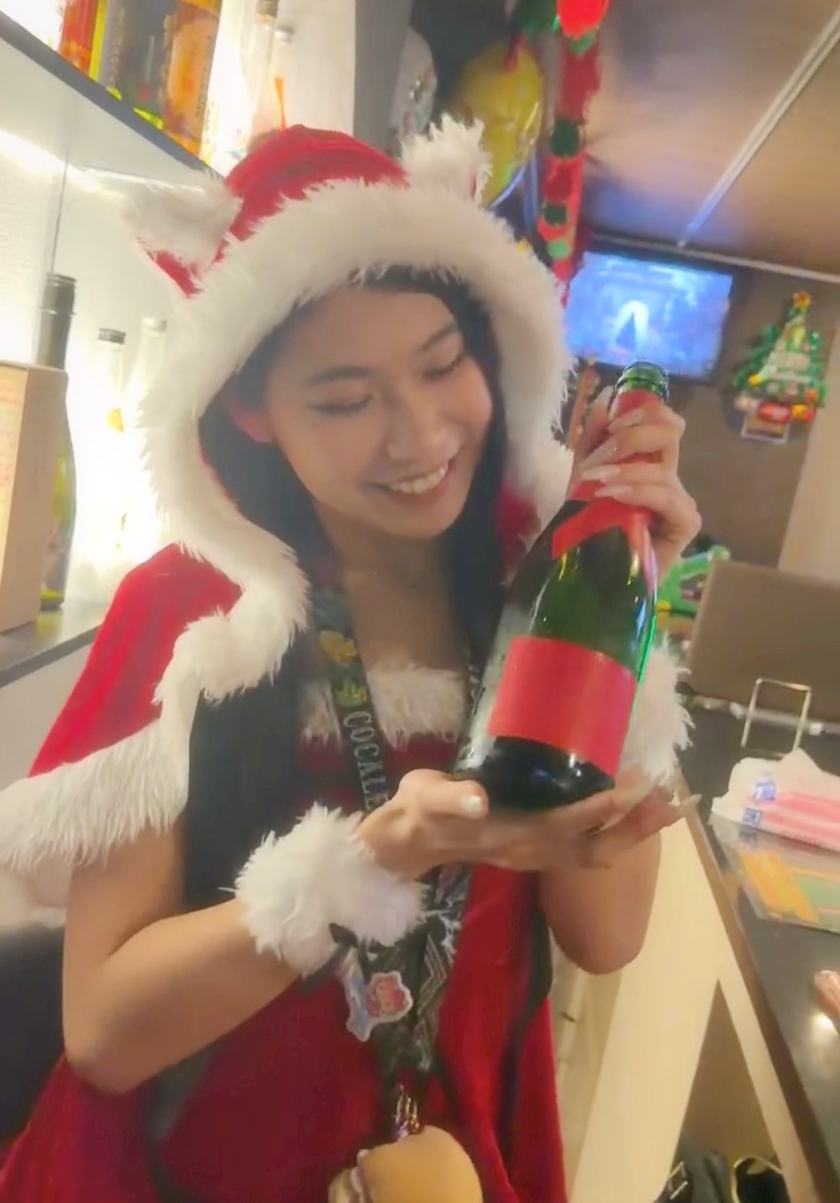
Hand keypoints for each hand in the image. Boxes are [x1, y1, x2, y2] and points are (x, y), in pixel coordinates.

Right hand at [357, 769, 692, 878]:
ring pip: (596, 854)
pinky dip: (614, 834)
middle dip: (639, 828)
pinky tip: (630, 815)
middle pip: (597, 849)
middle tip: (678, 803)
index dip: (607, 806)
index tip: (641, 783)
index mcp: (510, 834)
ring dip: (634, 834)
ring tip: (668, 809)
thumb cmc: (419, 811)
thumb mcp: (426, 798)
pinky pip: (586, 850)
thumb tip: (479, 799)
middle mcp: (531, 851)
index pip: (570, 823)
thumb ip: (451, 797)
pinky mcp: (535, 851)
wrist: (407, 841)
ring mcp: (535, 856)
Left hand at [569, 390, 700, 580]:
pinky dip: (641, 491)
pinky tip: (614, 495)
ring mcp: (677, 501)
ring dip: (626, 469)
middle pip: (670, 432)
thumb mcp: (583, 477)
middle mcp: (667, 477)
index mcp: (647, 461)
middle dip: (633, 435)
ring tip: (597, 483)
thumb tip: (605, 399)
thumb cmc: (588, 528)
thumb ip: (593, 439)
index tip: (611, 422)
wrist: (589, 576)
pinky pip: (670, 498)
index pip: (663, 419)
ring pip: (664, 467)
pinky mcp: (683, 525)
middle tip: (601, 455)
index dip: (642, 410)